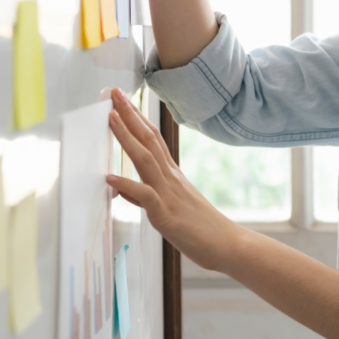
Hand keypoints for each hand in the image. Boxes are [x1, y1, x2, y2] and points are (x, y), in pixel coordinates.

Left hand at [105, 87, 236, 271]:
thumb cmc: (202, 229)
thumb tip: (124, 189)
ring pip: (146, 160)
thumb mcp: (172, 208)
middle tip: (115, 94)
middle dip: (130, 116)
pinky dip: (128, 186)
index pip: (153, 140)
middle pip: (149, 140)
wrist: (228, 244)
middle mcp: (171, 179)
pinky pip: (145, 196)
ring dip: (127, 137)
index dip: (137, 119)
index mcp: (173, 175)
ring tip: (111, 118)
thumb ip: (147, 196)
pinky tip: (110, 177)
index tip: (123, 101)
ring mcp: (169, 194)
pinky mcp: (166, 215)